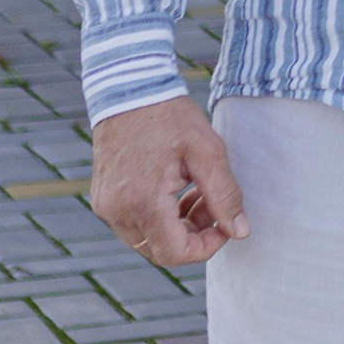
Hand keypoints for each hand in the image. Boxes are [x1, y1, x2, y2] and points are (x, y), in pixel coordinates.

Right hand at [91, 96, 247, 266]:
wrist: (128, 90)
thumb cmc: (169, 117)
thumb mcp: (208, 152)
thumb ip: (225, 195)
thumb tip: (240, 232)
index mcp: (142, 201)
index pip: (175, 254)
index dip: (206, 248)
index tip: (224, 226)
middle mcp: (117, 211)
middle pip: (160, 251)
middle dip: (193, 235)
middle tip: (212, 205)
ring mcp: (106, 206)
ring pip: (148, 240)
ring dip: (177, 227)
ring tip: (197, 192)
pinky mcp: (104, 199)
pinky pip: (134, 224)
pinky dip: (159, 217)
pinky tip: (177, 189)